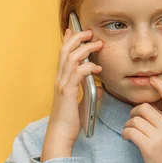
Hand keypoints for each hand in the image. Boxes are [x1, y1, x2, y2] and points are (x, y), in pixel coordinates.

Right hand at [47, 28, 103, 146]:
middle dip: (77, 38)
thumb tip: (101, 88)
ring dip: (85, 49)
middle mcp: (60, 79)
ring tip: (97, 44)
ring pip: (71, 58)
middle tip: (89, 32)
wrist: (61, 133)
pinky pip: (78, 74)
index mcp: (62, 79)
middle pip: (65, 51)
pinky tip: (97, 68)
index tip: (73, 29)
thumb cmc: (70, 120)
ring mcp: (62, 84)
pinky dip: (88, 67)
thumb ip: (90, 93)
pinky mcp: (68, 92)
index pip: (63, 54)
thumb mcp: (82, 103)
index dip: (67, 40)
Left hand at [121, 76, 161, 162]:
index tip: (153, 80)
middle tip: (133, 123)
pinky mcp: (149, 147)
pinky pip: (131, 131)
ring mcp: (160, 137)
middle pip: (145, 108)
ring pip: (135, 120)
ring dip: (128, 126)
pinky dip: (126, 133)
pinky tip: (127, 139)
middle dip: (134, 113)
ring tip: (130, 134)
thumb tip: (144, 111)